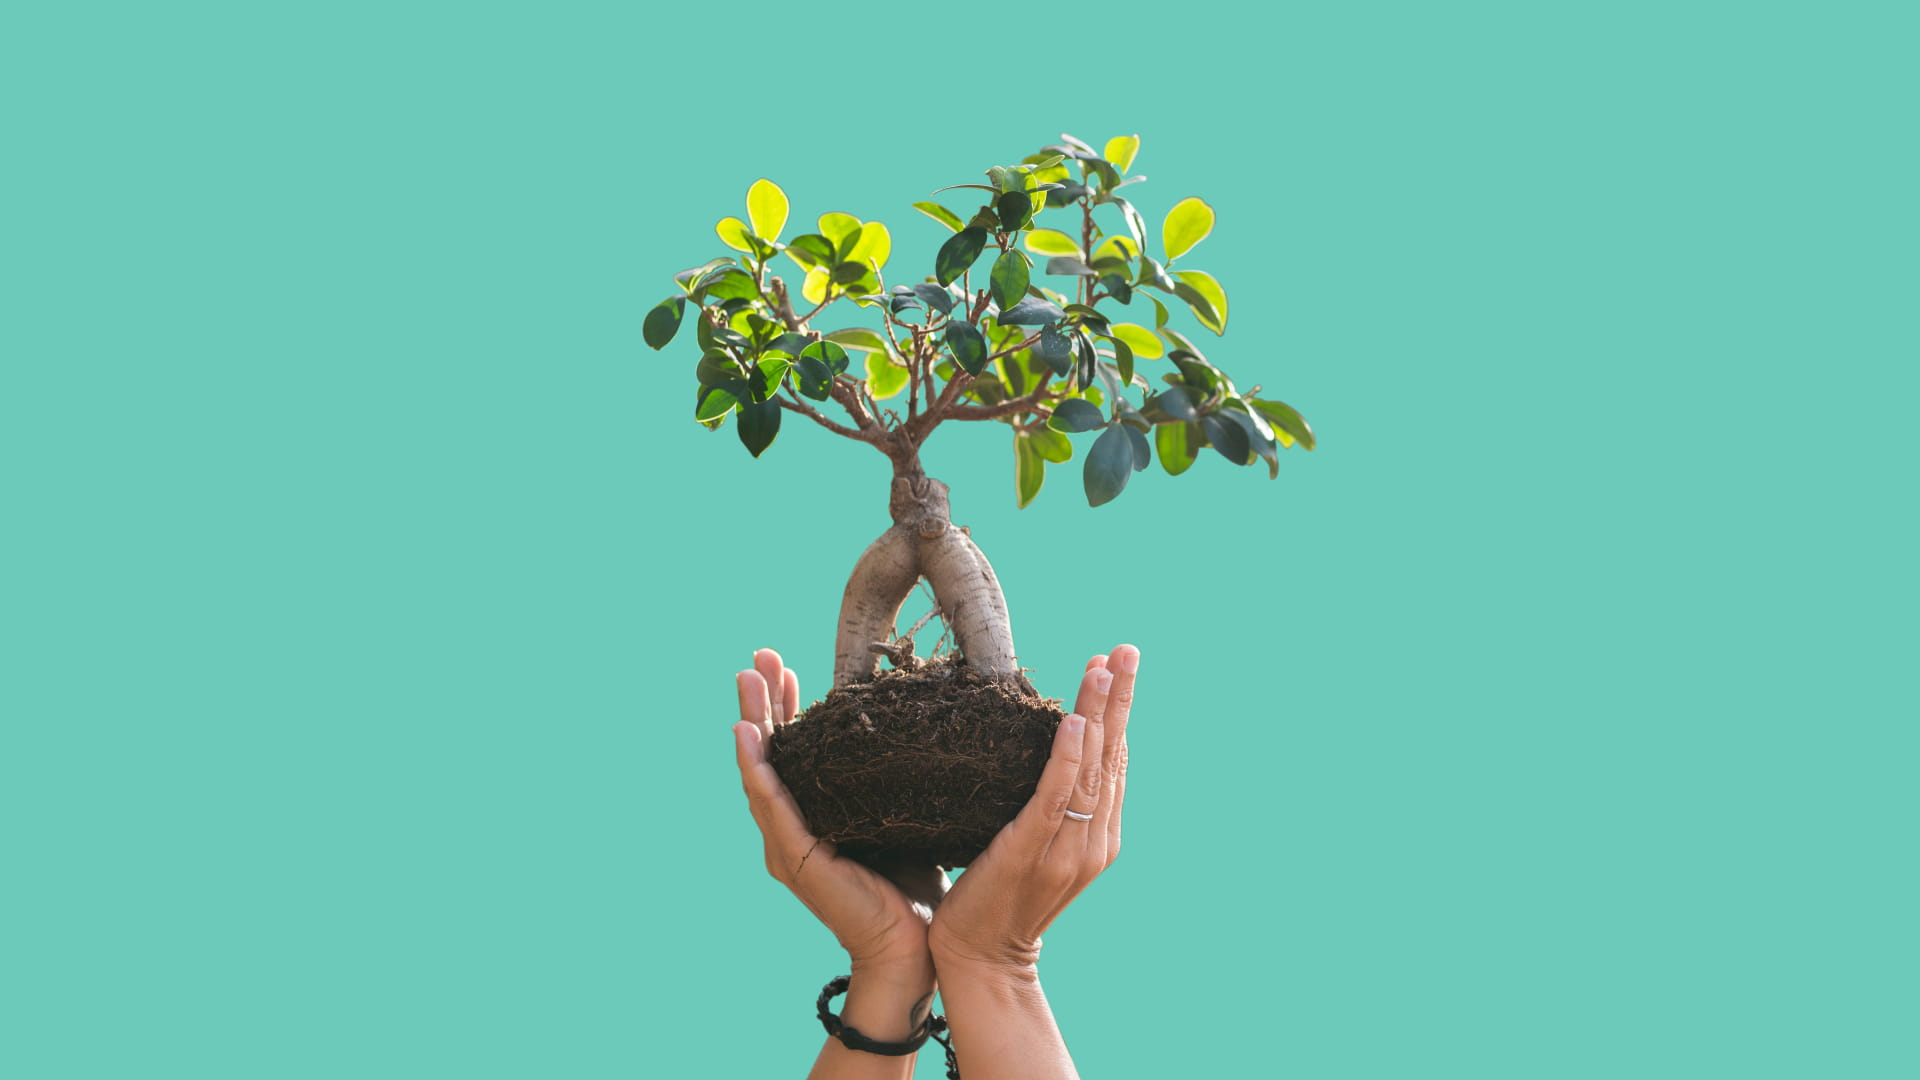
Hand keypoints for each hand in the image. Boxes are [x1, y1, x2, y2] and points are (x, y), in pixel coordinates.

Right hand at [733, 649, 947, 984]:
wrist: (911, 948)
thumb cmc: (910, 886)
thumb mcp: (900, 818)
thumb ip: (893, 783)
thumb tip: (919, 731)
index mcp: (813, 816)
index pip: (795, 751)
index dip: (787, 708)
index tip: (789, 667)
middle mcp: (790, 828)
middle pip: (769, 753)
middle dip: (762, 702)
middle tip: (759, 657)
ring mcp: (786, 844)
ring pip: (762, 770)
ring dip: (753, 722)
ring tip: (747, 680)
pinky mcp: (795, 860)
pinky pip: (771, 806)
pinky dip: (758, 769)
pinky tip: (748, 737)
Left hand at [928, 644, 1136, 972]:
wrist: (984, 960)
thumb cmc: (1001, 899)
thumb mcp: (1039, 847)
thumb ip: (1053, 808)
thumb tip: (1052, 753)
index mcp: (1101, 837)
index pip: (1117, 762)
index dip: (1118, 711)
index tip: (1116, 662)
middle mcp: (1094, 841)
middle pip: (1113, 756)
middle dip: (1119, 698)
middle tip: (1126, 650)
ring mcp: (1067, 849)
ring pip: (1090, 769)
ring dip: (1097, 713)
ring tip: (1101, 667)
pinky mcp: (1030, 852)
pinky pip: (1053, 798)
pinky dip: (1067, 759)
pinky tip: (1073, 724)